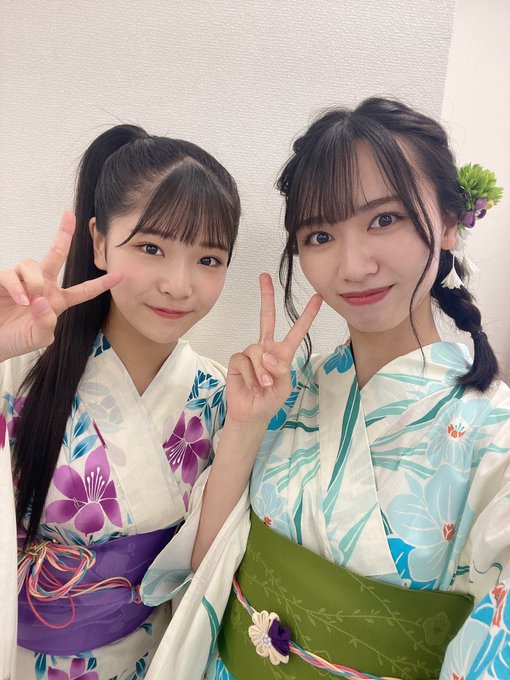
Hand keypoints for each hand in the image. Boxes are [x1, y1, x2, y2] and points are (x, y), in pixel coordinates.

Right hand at [0, 212, 121, 361]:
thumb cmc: (16, 339)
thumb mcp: (38, 338)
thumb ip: (46, 323)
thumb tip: (43, 301)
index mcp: (57, 300)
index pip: (83, 291)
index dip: (100, 284)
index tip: (119, 276)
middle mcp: (41, 286)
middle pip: (56, 254)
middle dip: (63, 234)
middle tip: (69, 216)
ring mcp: (22, 281)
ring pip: (33, 264)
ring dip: (35, 281)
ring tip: (29, 300)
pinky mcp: (2, 280)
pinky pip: (12, 274)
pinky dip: (17, 287)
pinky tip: (21, 300)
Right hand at [226, 273, 321, 425]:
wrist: (252, 414)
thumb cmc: (271, 400)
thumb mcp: (285, 387)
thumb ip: (280, 369)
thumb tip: (267, 354)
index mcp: (283, 353)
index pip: (297, 330)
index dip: (307, 315)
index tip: (318, 298)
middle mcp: (267, 348)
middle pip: (267, 317)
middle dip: (266, 296)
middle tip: (264, 276)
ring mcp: (251, 353)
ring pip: (257, 351)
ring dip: (261, 372)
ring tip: (263, 388)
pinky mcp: (238, 360)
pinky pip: (244, 361)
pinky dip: (250, 376)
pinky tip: (252, 387)